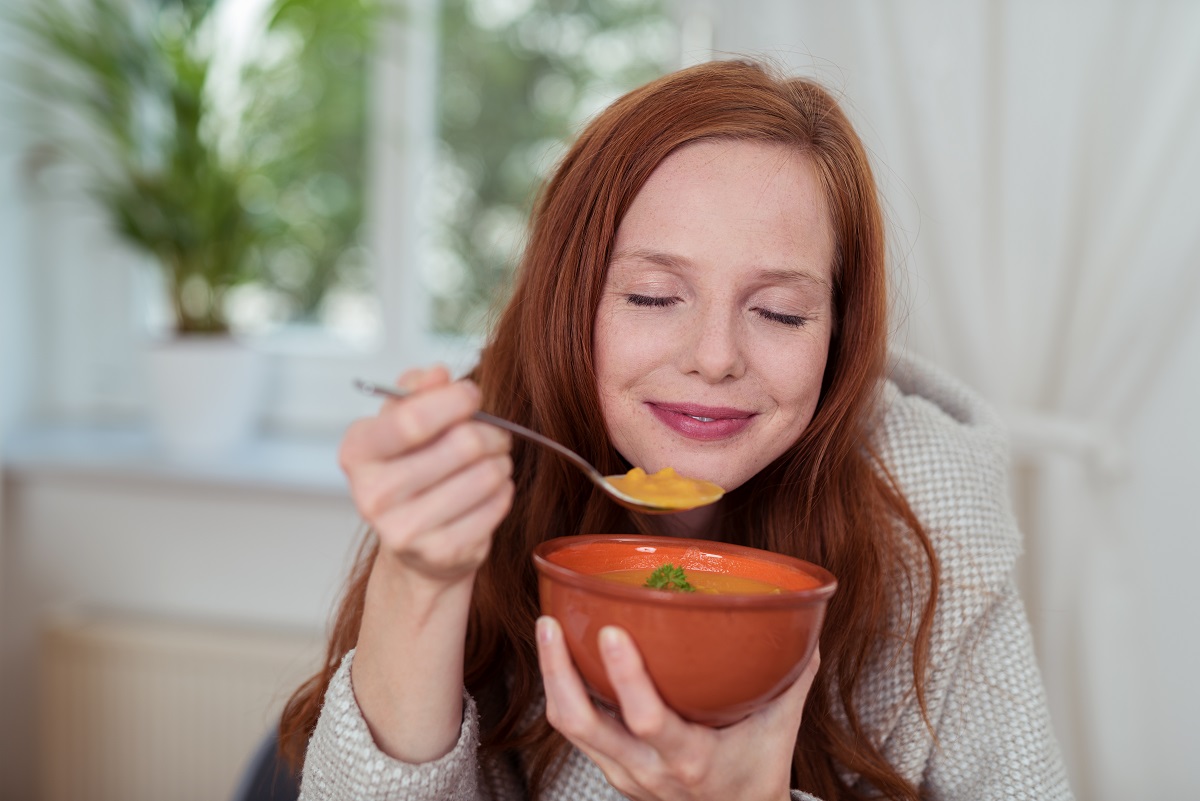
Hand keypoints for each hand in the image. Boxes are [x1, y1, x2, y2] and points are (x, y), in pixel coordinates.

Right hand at [339, 366, 513, 585]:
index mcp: (358, 451)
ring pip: (487, 475)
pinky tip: (491, 490)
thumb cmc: (412, 468)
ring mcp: (405, 529)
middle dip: (491, 432)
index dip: (454, 400)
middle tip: (495, 434)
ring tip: (492, 461)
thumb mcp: (403, 422)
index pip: (413, 419)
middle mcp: (373, 494)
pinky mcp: (441, 554)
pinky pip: (497, 505)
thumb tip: (437, 374)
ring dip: (500, 461)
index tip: (472, 395)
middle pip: (463, 445)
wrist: (414, 544)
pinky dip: (504, 491)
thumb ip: (417, 390)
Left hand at [537, 616, 817, 800]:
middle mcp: (646, 770)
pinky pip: (577, 729)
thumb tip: (804, 620)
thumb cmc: (756, 773)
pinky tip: (564, 654)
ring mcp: (621, 772)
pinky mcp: (609, 768)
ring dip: (553, 676)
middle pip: (582, 724)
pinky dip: (565, 690)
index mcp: (690, 761)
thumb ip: (792, 677)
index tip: (612, 631)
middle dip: (558, 671)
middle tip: (550, 623)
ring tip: (549, 628)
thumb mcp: (779, 731)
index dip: (626, 677)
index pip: (647, 721)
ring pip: (569, 726)